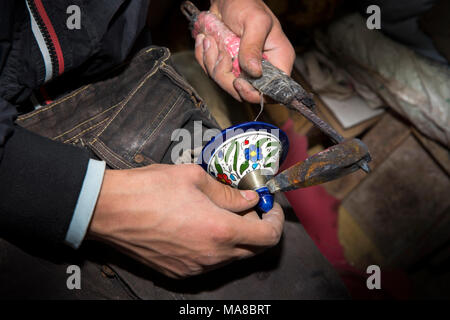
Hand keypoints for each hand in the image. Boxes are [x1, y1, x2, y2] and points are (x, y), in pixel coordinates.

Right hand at [88, 164, 283, 278]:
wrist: (110, 210)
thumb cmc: (150, 188)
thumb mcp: (195, 178)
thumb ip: (228, 193)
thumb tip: (248, 200)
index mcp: (220, 231)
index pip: (268, 237)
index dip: (275, 221)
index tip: (269, 207)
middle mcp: (212, 256)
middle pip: (253, 250)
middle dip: (258, 229)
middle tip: (249, 208)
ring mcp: (195, 267)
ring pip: (231, 257)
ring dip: (236, 238)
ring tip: (221, 214)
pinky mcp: (178, 272)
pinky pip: (209, 262)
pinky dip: (215, 247)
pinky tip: (200, 227)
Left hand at [195, 0, 294, 102]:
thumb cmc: (246, 3)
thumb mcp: (254, 21)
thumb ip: (253, 46)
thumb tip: (254, 71)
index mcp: (278, 60)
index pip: (272, 91)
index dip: (254, 93)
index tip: (238, 82)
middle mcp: (262, 69)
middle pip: (243, 92)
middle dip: (225, 75)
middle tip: (219, 52)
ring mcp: (243, 70)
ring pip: (224, 84)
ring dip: (212, 63)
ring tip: (210, 40)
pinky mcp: (227, 67)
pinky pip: (212, 73)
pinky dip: (204, 58)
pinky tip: (206, 41)